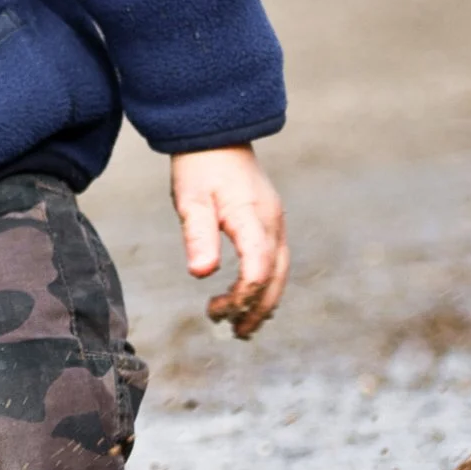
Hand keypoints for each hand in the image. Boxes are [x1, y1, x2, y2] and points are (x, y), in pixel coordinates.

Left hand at [170, 144, 289, 338]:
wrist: (216, 137)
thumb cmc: (199, 169)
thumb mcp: (191, 200)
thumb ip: (197, 235)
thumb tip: (201, 273)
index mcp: (252, 217)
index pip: (258, 266)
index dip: (244, 294)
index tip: (218, 310)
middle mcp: (271, 223)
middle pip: (275, 277)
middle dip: (256, 308)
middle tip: (233, 331)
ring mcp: (275, 223)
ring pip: (279, 272)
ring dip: (263, 302)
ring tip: (241, 328)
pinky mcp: (270, 223)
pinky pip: (275, 262)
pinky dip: (265, 286)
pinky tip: (249, 301)